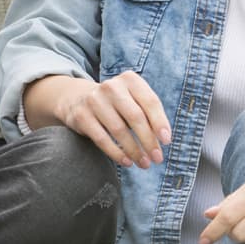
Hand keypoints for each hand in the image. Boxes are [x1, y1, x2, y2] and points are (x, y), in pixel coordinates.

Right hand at [31, 71, 170, 168]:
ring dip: (134, 150)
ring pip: (119, 130)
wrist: (78, 98)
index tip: (167, 141)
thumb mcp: (132, 99)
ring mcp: (94, 100)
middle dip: (148, 140)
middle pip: (135, 116)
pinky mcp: (81, 115)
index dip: (160, 122)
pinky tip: (126, 161)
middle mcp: (111, 87)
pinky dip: (116, 153)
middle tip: (157, 158)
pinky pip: (102, 138)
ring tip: (144, 163)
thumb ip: (148, 115)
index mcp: (129, 80)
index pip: (150, 101)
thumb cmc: (116, 104)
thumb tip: (162, 141)